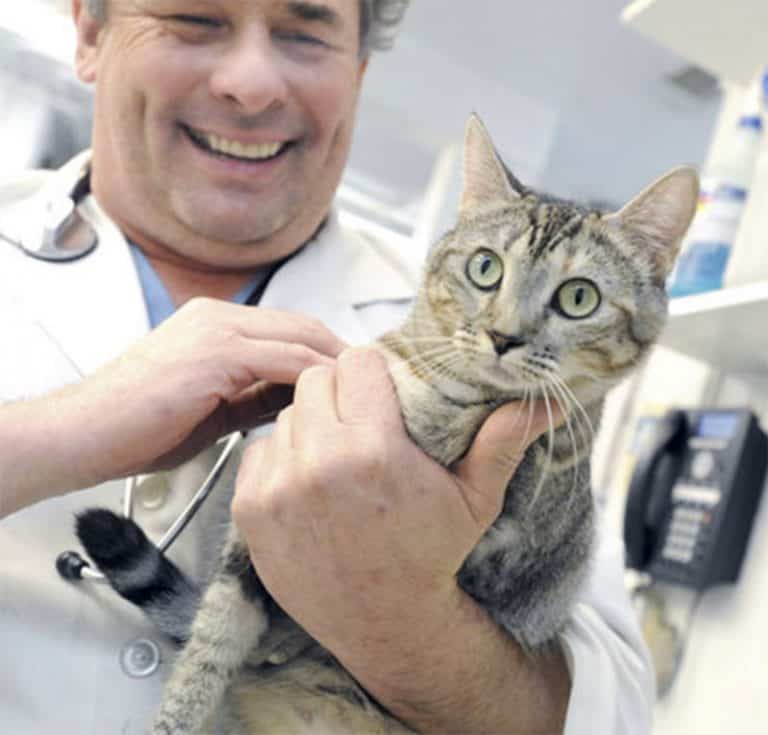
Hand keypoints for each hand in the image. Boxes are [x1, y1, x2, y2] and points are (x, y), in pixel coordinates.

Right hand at [1, 298, 344, 515]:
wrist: (81, 434)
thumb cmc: (137, 427)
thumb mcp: (211, 409)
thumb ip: (253, 397)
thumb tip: (295, 403)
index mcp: (216, 325)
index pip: (290, 329)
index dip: (327, 352)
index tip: (355, 380)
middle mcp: (219, 317)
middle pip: (303, 325)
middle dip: (341, 353)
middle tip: (373, 382)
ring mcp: (216, 331)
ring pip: (299, 337)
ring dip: (336, 364)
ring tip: (365, 392)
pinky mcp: (213, 353)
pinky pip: (282, 360)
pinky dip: (313, 377)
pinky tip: (334, 399)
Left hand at [231, 346, 555, 670]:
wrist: (385, 622)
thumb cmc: (432, 554)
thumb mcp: (475, 498)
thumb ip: (502, 440)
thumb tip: (545, 401)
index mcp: (375, 450)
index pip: (355, 361)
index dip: (373, 372)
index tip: (383, 392)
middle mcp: (320, 463)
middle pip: (316, 380)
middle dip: (340, 391)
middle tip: (361, 420)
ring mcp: (279, 487)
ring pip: (288, 414)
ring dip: (311, 423)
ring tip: (338, 454)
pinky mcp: (250, 508)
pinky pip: (260, 449)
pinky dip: (282, 456)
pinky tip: (309, 482)